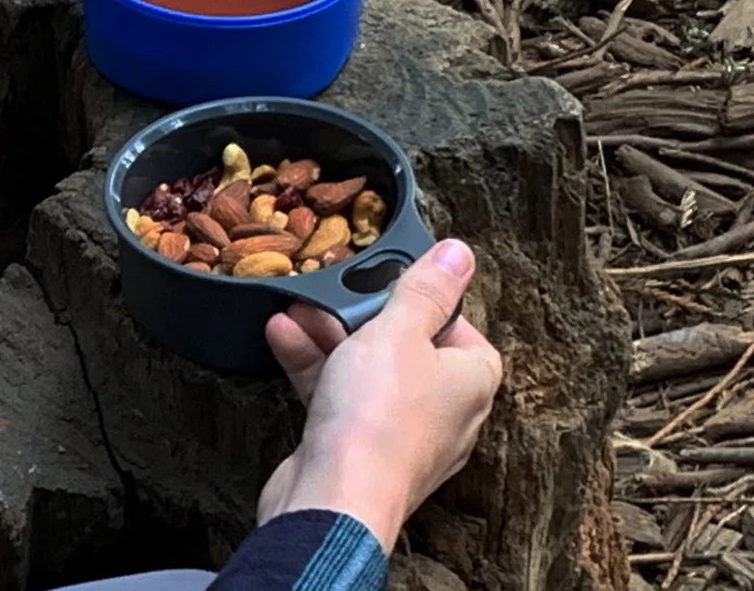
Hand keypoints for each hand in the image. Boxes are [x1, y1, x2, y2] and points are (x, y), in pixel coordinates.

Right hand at [255, 239, 502, 550]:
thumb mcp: (398, 332)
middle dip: (363, 316)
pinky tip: (283, 336)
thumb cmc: (378, 418)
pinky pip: (341, 399)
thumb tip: (459, 254)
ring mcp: (401, 435)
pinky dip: (315, 369)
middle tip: (335, 290)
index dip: (427, 301)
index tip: (393, 280)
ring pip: (369, 373)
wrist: (332, 500)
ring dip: (330, 338)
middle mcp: (445, 413)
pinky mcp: (359, 451)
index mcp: (471, 381)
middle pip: (408, 348)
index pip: (461, 326)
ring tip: (298, 307)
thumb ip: (425, 290)